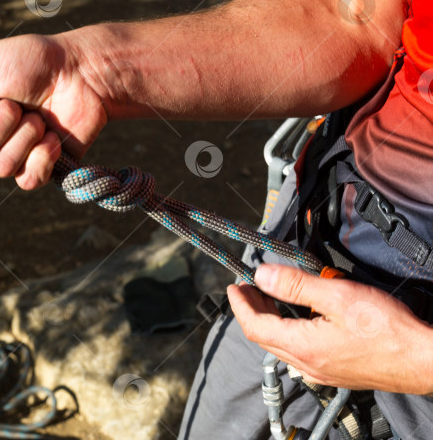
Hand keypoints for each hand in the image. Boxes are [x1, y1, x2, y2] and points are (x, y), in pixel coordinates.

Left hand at [228, 264, 432, 394]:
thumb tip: (263, 275)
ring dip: (269, 321)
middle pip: (264, 337)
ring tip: (269, 298)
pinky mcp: (334, 372)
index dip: (240, 305)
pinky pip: (299, 353)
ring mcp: (321, 371)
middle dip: (251, 310)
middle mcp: (307, 364)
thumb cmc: (388, 330)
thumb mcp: (337, 296)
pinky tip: (298, 319)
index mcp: (303, 346)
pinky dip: (288, 332)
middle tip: (248, 288)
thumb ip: (296, 285)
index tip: (234, 287)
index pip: (255, 326)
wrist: (423, 360)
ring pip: (281, 346)